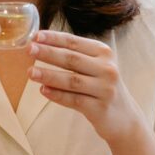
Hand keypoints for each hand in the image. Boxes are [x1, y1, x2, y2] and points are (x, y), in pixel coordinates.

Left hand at [28, 30, 143, 145]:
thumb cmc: (103, 87)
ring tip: (30, 72)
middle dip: (48, 53)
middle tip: (29, 50)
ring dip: (49, 75)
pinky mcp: (100, 108)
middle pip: (72, 59)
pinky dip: (57, 95)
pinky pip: (74, 100)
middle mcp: (107, 69)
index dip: (54, 38)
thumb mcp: (96, 67)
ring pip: (72, 80)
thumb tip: (40, 45)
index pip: (74, 43)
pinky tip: (43, 91)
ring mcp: (105, 89)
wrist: (125, 118)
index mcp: (104, 53)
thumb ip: (75, 56)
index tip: (35, 36)